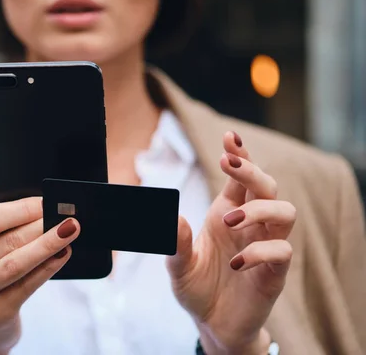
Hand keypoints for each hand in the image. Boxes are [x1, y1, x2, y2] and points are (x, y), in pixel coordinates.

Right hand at [0, 197, 79, 354]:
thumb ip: (9, 232)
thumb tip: (48, 210)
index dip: (20, 209)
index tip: (46, 201)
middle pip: (6, 240)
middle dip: (40, 224)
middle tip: (66, 215)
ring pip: (16, 262)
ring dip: (47, 243)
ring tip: (69, 230)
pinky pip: (27, 285)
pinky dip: (48, 267)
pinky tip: (63, 255)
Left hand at [167, 132, 295, 354]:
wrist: (212, 323)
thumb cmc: (196, 287)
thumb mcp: (177, 266)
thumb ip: (176, 244)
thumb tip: (174, 217)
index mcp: (226, 213)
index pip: (240, 177)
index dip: (239, 155)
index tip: (229, 137)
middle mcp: (249, 225)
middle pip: (267, 185)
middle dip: (251, 169)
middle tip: (226, 165)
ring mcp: (265, 247)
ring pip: (286, 211)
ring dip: (258, 209)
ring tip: (227, 220)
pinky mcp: (275, 273)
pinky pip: (282, 251)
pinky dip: (259, 252)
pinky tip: (236, 263)